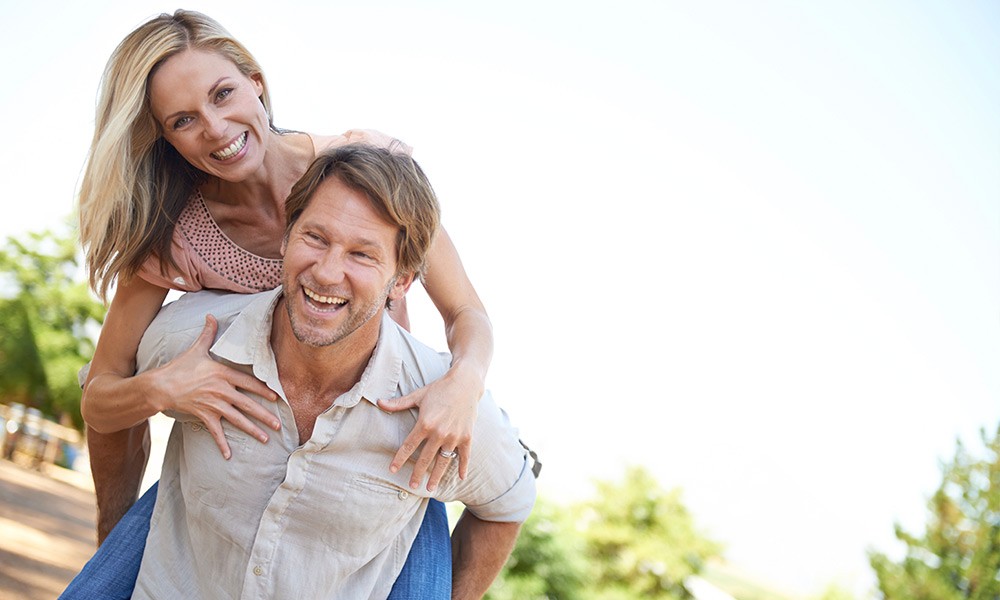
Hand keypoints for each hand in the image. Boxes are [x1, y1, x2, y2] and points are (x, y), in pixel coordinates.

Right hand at [154, 315, 280, 458]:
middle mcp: (222, 390)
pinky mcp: (204, 415)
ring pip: (237, 420)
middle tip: (279, 425)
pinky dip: (222, 444)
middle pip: (248, 404)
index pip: (250, 383)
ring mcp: (213, 404)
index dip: (264, 390)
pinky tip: (229, 456)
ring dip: (253, 430)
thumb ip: (207, 334)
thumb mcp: (196, 349)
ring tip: (266, 439)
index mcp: (223, 374)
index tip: (277, 398)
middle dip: (265, 416)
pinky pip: (216, 432)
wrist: (159, 385)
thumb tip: (210, 315)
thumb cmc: (180, 367)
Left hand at [378, 367, 481, 490]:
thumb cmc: (440, 388)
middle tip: (412, 486)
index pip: (409, 446)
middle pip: (425, 458)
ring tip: (430, 488)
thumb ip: (398, 403)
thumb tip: (379, 402)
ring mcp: (454, 436)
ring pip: (443, 461)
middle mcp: (439, 433)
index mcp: (425, 423)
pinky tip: (460, 478)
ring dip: (436, 476)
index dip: (399, 459)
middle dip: (417, 473)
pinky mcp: (467, 436)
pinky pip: (465, 456)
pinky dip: (463, 467)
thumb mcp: (418, 395)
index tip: (392, 470)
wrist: (465, 383)